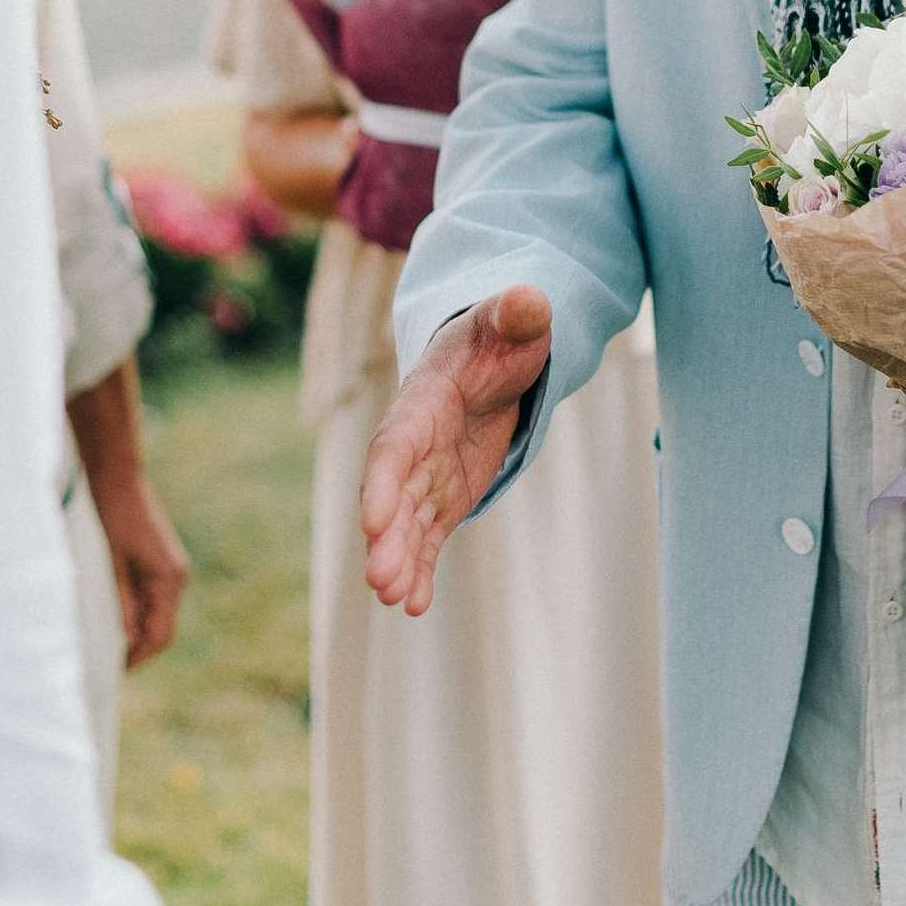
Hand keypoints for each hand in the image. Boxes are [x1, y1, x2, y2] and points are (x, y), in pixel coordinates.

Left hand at [95, 471, 191, 667]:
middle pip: (162, 628)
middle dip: (138, 647)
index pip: (160, 635)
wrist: (116, 476)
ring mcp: (171, 568)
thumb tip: (126, 642)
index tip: (113, 671)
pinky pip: (153, 597)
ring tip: (107, 642)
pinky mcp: (161, 561)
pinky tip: (115, 615)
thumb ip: (122, 604)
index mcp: (168, 580)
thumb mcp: (111, 566)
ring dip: (138, 630)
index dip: (137, 657)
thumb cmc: (111, 517)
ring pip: (158, 614)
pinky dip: (138, 611)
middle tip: (108, 662)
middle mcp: (177, 577)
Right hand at [360, 287, 552, 615]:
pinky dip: (421, 570)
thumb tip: (530, 299)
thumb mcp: (513, 322)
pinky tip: (415, 606)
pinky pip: (427, 538)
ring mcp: (426, 475)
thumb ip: (515, 313)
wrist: (495, 360)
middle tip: (381, 580)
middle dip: (386, 538)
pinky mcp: (443, 498)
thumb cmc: (501, 337)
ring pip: (406, 525)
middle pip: (392, 496)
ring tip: (396, 600)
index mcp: (422, 401)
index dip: (383, 482)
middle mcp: (414, 443)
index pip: (395, 445)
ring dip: (399, 561)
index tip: (375, 520)